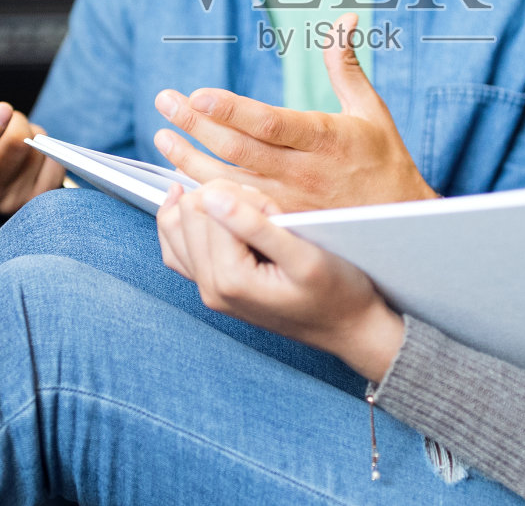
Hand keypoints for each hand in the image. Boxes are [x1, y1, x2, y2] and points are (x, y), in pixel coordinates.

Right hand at [0, 67, 63, 213]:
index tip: (3, 107)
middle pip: (14, 147)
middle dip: (17, 121)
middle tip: (10, 117)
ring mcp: (10, 203)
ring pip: (37, 153)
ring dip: (33, 135)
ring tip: (18, 139)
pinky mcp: (37, 201)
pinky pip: (56, 165)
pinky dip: (50, 150)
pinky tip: (34, 152)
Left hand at [151, 14, 438, 210]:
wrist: (399, 223)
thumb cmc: (384, 160)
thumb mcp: (370, 110)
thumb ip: (345, 66)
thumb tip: (345, 20)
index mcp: (324, 138)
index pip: (270, 123)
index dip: (231, 110)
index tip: (197, 94)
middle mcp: (303, 172)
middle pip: (239, 148)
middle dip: (196, 125)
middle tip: (164, 101)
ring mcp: (289, 202)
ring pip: (229, 182)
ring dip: (189, 160)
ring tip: (161, 137)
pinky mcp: (281, 224)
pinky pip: (235, 211)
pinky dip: (205, 197)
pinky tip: (180, 183)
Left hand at [156, 179, 405, 380]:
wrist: (349, 328)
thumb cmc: (337, 294)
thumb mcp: (304, 255)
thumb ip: (255, 225)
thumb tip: (212, 196)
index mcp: (230, 279)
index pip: (212, 207)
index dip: (246, 196)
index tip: (276, 209)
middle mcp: (210, 288)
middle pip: (190, 212)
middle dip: (226, 199)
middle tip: (267, 212)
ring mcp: (208, 290)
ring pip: (175, 227)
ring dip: (207, 207)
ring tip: (243, 209)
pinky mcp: (212, 288)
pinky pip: (177, 250)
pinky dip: (183, 225)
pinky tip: (199, 210)